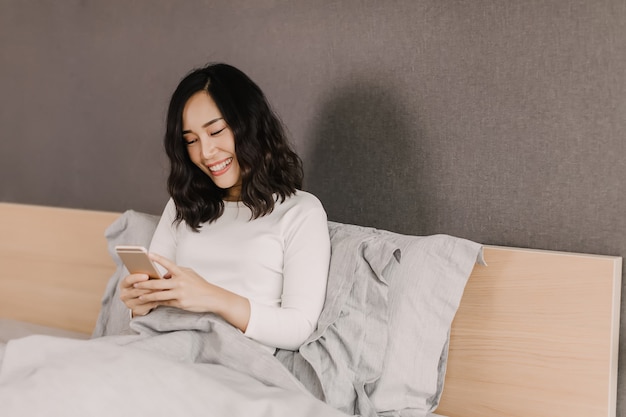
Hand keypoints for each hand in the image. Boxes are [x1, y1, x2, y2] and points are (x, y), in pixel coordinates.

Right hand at [119, 273, 160, 316]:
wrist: (141, 300)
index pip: (128, 280)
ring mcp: (129, 304)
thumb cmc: (143, 286)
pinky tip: (163, 296)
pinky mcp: (137, 310)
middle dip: (149, 286)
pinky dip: (156, 300)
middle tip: (159, 282)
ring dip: (153, 293)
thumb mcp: (141, 280)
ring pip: (143, 298)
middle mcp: (124, 295)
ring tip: (163, 288)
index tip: (146, 276)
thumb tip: (154, 272)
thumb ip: (144, 276)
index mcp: (123, 285)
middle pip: (136, 290)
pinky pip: (148, 305)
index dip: (137, 278)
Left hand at [132, 253, 250, 330]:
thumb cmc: (200, 285)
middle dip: (145, 283)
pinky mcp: (180, 303)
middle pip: (158, 283)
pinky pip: (165, 302)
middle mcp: (180, 282)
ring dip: (147, 295)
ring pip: (159, 294)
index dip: (158, 258)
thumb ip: (176, 273)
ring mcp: (179, 293)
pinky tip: (150, 302)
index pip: (168, 264)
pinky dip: (157, 302)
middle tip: (135, 284)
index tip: (148, 254)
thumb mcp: (190, 274)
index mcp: (182, 273)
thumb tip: (163, 275)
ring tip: (139, 295)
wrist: (212, 298)